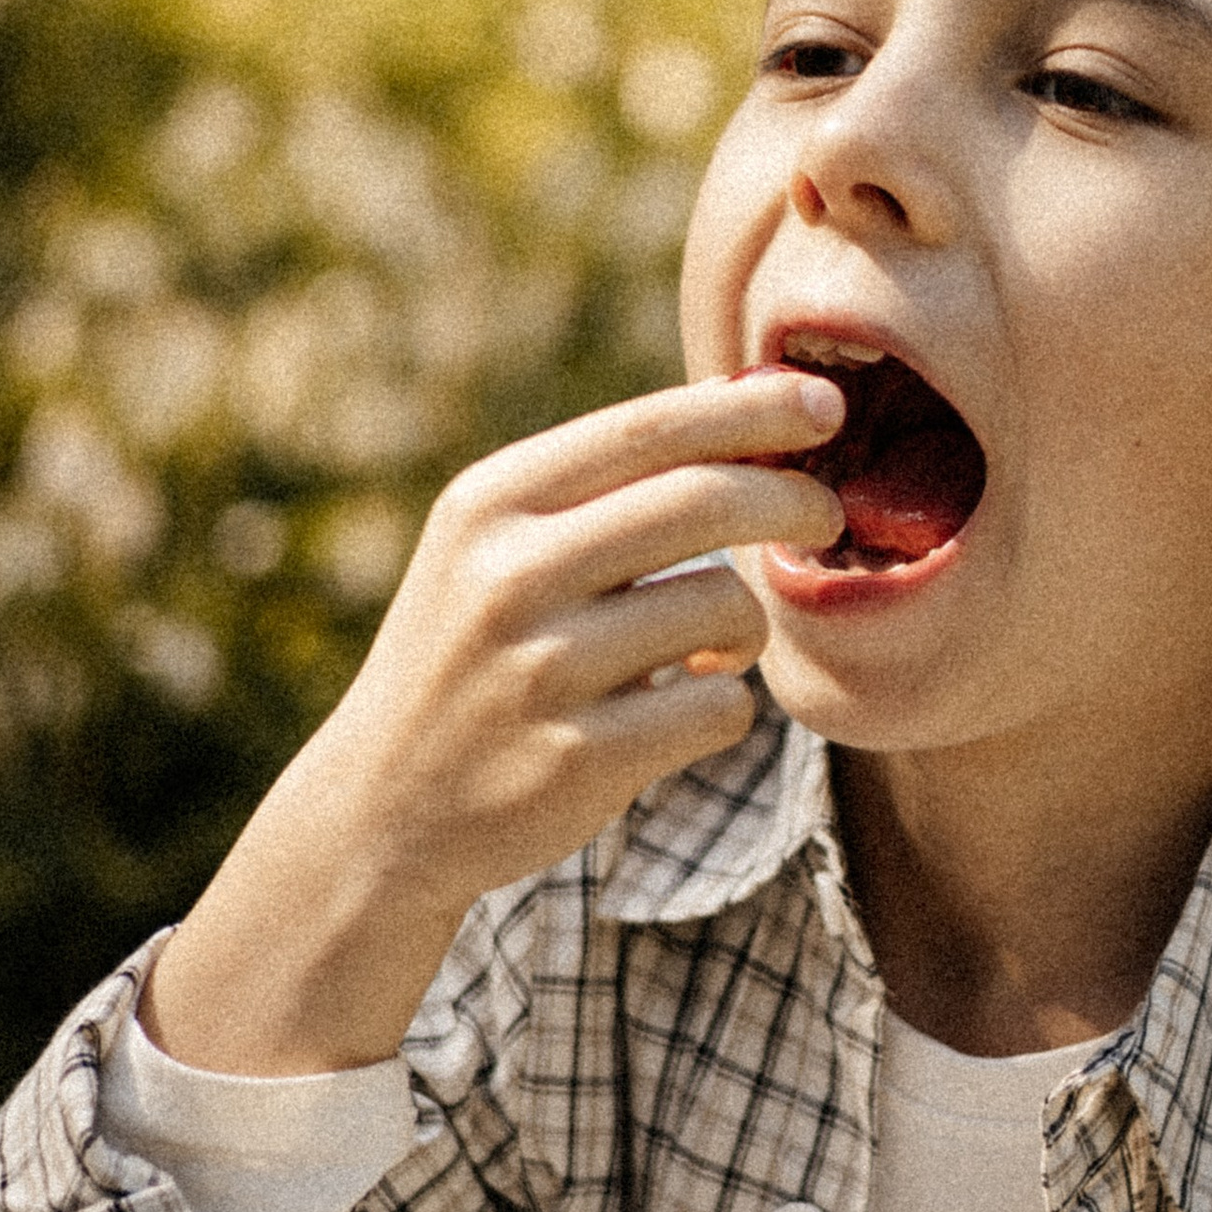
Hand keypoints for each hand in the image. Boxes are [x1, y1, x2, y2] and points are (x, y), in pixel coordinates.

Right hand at [145, 371, 843, 1074]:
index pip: (649, 428)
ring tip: (708, 649)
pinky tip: (676, 710)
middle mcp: (509, 575)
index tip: (824, 406)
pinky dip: (722, 706)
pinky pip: (722, 707)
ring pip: (726, 606)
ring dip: (747, 626)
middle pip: (704, 500)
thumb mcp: (498, 547)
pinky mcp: (580, 759)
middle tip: (824, 515)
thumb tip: (757, 407)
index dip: (752, 410)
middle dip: (792, 498)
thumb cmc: (481, 651)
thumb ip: (607, 485)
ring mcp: (543, 670)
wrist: (387, 806)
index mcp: (492, 503)